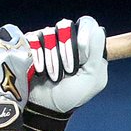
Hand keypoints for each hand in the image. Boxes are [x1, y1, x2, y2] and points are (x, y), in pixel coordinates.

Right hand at [23, 16, 107, 130]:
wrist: (47, 106)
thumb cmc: (72, 95)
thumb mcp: (93, 78)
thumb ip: (97, 53)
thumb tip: (97, 29)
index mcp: (88, 47)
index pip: (87, 23)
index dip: (84, 36)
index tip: (83, 56)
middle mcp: (69, 39)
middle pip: (66, 25)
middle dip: (67, 51)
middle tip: (69, 71)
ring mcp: (50, 40)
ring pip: (49, 32)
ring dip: (53, 58)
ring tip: (54, 76)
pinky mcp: (33, 44)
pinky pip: (34, 38)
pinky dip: (39, 57)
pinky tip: (41, 71)